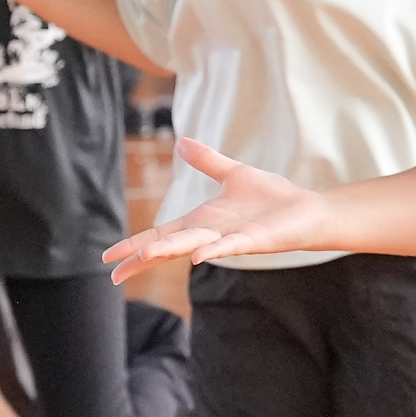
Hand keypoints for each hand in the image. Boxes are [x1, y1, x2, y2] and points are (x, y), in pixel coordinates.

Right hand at [101, 138, 334, 282]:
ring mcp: (230, 239)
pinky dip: (214, 250)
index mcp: (202, 221)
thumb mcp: (232, 173)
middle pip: (169, 246)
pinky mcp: (253, 241)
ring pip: (193, 246)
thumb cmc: (272, 198)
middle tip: (115, 275)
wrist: (306, 209)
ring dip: (170, 252)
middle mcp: (210, 233)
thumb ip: (206, 160)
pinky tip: (199, 256)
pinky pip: (230, 247)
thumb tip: (181, 141)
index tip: (108, 258)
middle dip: (142, 259)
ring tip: (144, 258)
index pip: (160, 235)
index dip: (135, 245)